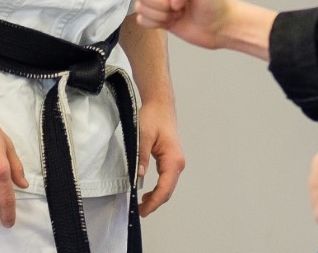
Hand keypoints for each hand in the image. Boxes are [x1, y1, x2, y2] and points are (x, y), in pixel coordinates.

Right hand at [135, 0, 232, 49]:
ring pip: (140, 7)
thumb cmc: (213, 0)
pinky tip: (171, 21)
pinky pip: (141, 20)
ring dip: (160, 15)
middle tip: (179, 6)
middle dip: (161, 4)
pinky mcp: (155, 16)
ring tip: (177, 13)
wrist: (217, 25)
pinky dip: (156, 24)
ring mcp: (157, 0)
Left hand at [135, 100, 184, 216]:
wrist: (160, 106)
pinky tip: (148, 193)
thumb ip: (142, 156)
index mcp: (173, 159)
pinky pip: (166, 180)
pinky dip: (158, 189)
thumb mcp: (143, 135)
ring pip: (168, 186)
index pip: (165, 187)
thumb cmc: (153, 118)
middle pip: (168, 190)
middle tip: (139, 211)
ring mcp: (175, 162)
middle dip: (155, 203)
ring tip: (141, 204)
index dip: (154, 202)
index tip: (142, 210)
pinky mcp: (170, 161)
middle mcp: (177, 163)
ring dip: (156, 197)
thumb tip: (139, 176)